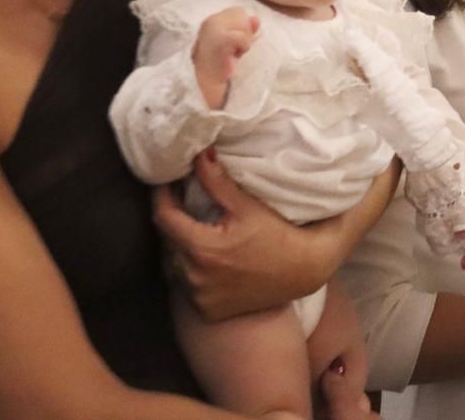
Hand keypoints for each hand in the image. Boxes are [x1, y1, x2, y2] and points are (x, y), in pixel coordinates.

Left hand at [155, 153, 398, 319]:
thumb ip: (216, 182)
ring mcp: (200, 297)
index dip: (162, 196)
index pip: (164, 217)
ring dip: (182, 247)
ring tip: (199, 230)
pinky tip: (210, 260)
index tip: (166, 183)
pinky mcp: (207, 310)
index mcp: (202, 248)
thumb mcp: (246, 206)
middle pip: (168, 241)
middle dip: (174, 221)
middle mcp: (195, 277)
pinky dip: (193, 271)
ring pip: (176, 264)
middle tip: (184, 203)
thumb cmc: (278, 235)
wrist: (303, 271)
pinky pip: (188, 286)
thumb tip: (198, 153)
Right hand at [191, 7, 257, 108]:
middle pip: (242, 15)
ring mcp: (213, 29)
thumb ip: (245, 28)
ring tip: (233, 53)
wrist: (208, 83)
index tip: (233, 45)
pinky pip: (242, 37)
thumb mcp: (235, 43)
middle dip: (244, 33)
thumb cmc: (221, 65)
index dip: (241, 28)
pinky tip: (234, 56)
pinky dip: (243, 47)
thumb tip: (256, 18)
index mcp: (212, 20)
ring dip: (244, 41)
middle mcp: (211, 21)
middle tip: (234, 51)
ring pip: (244, 24)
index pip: (238, 11)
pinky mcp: (219, 39)